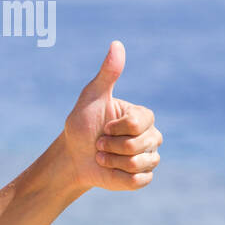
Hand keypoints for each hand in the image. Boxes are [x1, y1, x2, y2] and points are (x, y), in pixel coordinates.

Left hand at [62, 41, 161, 190]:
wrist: (73, 157)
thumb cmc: (82, 125)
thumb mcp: (92, 97)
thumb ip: (107, 74)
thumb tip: (117, 44)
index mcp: (142, 116)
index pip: (137, 124)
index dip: (115, 128)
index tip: (103, 126)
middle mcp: (151, 136)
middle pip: (139, 144)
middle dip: (111, 145)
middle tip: (100, 143)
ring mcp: (149, 158)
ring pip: (139, 163)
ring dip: (112, 161)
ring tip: (103, 156)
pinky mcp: (143, 178)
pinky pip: (138, 180)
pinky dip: (118, 176)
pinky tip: (110, 170)